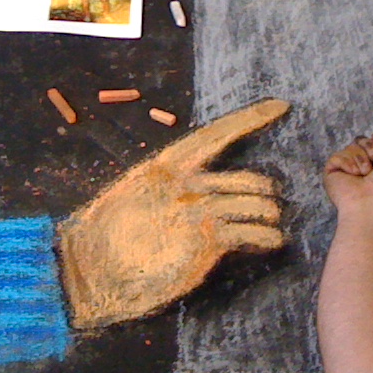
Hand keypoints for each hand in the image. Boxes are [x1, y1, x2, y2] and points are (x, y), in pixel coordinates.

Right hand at [56, 98, 288, 330]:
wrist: (91, 267)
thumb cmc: (109, 235)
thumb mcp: (136, 195)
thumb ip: (170, 189)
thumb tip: (200, 190)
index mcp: (166, 166)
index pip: (216, 135)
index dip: (250, 118)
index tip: (280, 105)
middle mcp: (185, 184)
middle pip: (247, 179)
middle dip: (265, 191)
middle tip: (270, 203)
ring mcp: (196, 211)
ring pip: (255, 204)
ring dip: (269, 214)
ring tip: (272, 224)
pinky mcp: (204, 241)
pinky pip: (251, 233)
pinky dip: (268, 237)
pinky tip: (271, 241)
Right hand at [323, 132, 372, 218]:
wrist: (370, 205)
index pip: (372, 142)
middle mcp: (362, 167)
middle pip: (360, 141)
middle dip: (368, 148)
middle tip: (372, 166)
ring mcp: (347, 170)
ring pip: (350, 147)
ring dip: (359, 159)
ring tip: (362, 174)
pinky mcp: (332, 173)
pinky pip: (336, 156)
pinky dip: (346, 163)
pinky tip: (351, 175)